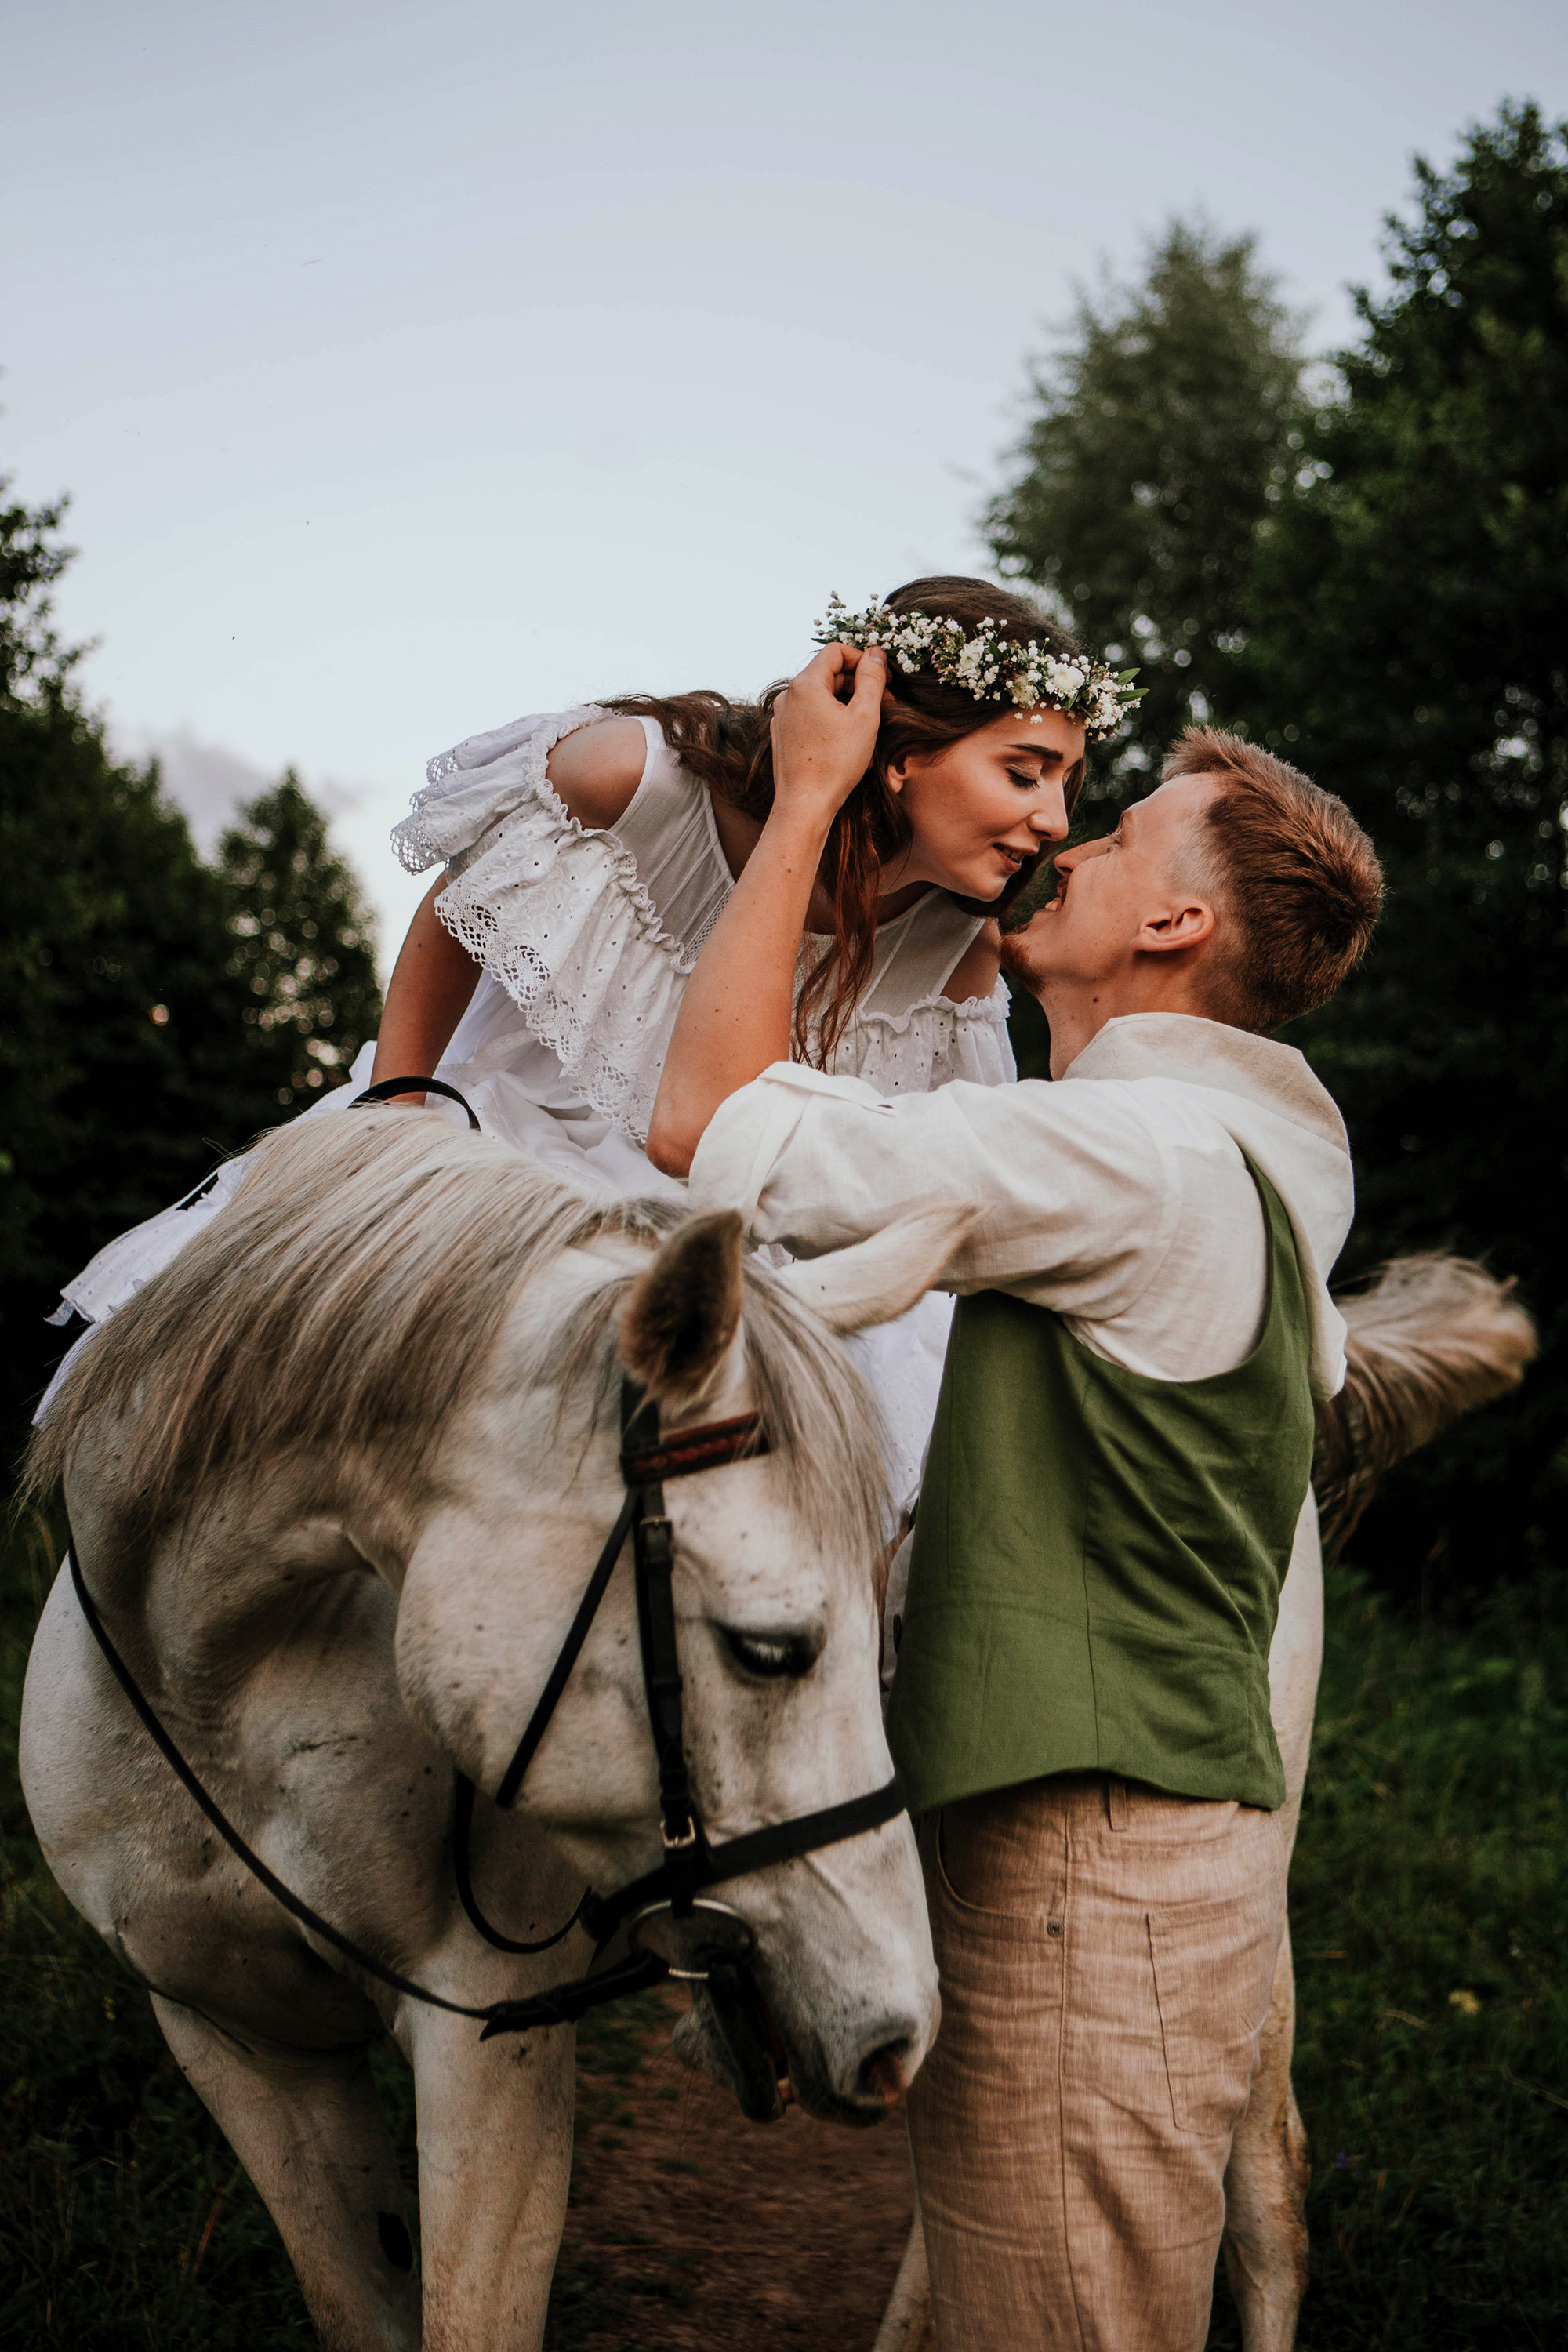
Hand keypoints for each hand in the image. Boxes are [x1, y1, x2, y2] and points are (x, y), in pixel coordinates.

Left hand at [768, 642, 886, 832]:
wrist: (805, 804)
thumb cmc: (836, 763)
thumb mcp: (864, 716)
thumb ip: (872, 679)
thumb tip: (876, 653)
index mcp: (805, 684)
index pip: (835, 651)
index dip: (863, 659)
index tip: (882, 677)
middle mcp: (788, 696)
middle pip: (828, 673)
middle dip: (858, 683)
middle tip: (884, 702)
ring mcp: (782, 716)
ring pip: (820, 696)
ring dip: (847, 702)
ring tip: (868, 724)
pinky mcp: (783, 735)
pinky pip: (810, 715)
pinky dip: (831, 718)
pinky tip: (848, 739)